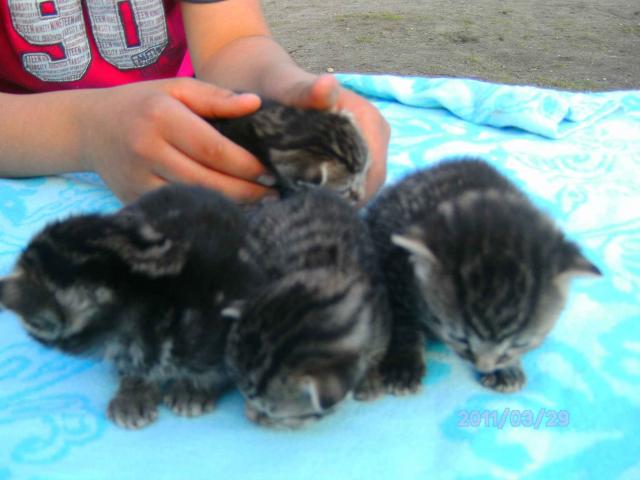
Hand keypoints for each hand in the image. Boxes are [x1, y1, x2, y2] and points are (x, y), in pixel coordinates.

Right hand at [78, 78, 274, 202]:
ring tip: (260, 205)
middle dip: (245, 191)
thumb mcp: (176, 89)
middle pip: (206, 180)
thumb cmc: (142, 104)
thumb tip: (255, 104)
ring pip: (193, 200)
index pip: (213, 148)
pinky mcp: (133, 200)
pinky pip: (177, 211)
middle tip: (274, 194)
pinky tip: (229, 212)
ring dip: (231, 206)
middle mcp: (146, 150)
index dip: (245, 165)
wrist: (89, 128)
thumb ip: (216, 97)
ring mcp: (137, 180)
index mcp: (161, 117)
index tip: (271, 172)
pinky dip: (205, 213)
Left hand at [284, 74, 389, 202]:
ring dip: (340, 198)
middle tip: (313, 212)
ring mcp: (369, 146)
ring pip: (362, 185)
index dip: (353, 195)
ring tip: (311, 208)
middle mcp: (376, 134)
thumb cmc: (281, 87)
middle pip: (370, 182)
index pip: (374, 171)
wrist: (274, 84)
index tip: (322, 207)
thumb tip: (328, 84)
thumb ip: (305, 91)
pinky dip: (336, 193)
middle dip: (346, 200)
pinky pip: (353, 182)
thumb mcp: (289, 90)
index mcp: (371, 120)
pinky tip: (314, 200)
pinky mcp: (358, 155)